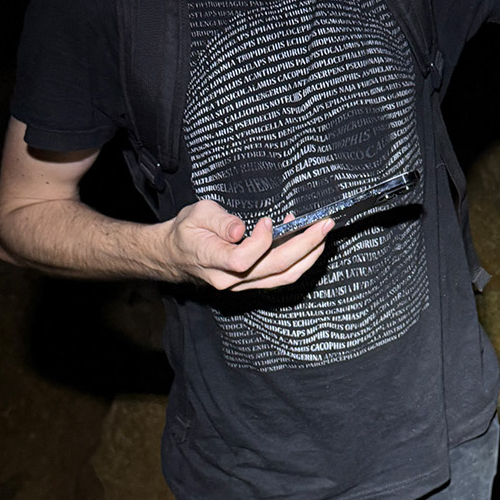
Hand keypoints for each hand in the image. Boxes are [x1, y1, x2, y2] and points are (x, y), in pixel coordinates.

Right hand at [164, 199, 332, 290]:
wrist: (176, 254)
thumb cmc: (187, 232)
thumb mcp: (197, 215)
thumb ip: (219, 221)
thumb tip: (239, 230)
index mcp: (213, 260)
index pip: (243, 259)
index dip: (261, 242)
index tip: (269, 221)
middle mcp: (230, 279)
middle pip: (275, 268)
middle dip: (305, 245)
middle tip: (323, 225)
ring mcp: (243, 284)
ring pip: (283, 277)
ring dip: (308, 256)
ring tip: (321, 233)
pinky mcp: (252, 283)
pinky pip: (281, 277)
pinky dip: (298, 260)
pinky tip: (305, 241)